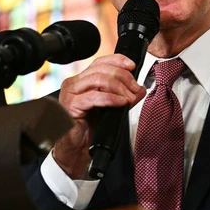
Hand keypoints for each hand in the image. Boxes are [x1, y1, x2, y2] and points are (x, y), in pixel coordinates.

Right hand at [52, 54, 146, 177]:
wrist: (78, 149)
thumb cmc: (90, 128)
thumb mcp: (112, 107)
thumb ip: (124, 95)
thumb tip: (140, 88)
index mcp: (81, 80)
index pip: (100, 62)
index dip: (117, 60)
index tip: (132, 66)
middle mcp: (73, 83)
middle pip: (101, 69)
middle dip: (123, 77)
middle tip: (134, 89)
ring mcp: (70, 94)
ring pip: (98, 79)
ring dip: (119, 87)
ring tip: (129, 98)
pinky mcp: (70, 106)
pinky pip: (93, 97)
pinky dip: (111, 98)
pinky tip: (121, 103)